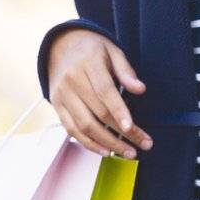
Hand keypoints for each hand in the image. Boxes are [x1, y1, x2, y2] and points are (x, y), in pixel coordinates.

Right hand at [45, 29, 151, 157]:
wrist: (61, 46)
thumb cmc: (93, 50)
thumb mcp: (113, 50)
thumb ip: (126, 70)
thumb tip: (140, 89)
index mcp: (88, 65)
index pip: (105, 91)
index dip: (118, 111)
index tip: (131, 127)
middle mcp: (71, 82)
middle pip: (97, 113)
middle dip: (121, 132)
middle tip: (143, 145)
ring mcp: (61, 96)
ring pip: (84, 125)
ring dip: (107, 143)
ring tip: (127, 152)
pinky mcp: (56, 107)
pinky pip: (71, 129)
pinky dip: (88, 143)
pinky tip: (106, 151)